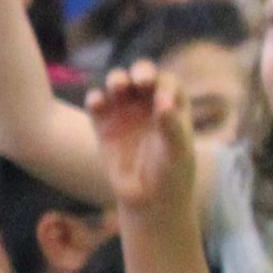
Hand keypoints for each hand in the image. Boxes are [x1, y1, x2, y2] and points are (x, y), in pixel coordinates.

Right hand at [88, 61, 199, 219]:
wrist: (149, 201)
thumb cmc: (171, 175)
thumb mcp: (178, 151)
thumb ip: (171, 127)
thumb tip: (162, 104)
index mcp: (171, 105)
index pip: (166, 82)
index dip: (163, 85)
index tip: (160, 102)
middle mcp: (147, 104)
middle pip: (142, 75)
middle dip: (140, 71)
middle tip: (140, 81)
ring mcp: (124, 113)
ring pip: (117, 84)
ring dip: (117, 79)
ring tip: (118, 87)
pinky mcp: (103, 125)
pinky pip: (96, 103)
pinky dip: (95, 98)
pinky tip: (98, 103)